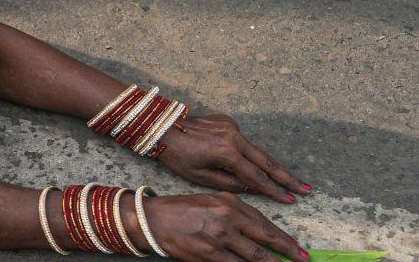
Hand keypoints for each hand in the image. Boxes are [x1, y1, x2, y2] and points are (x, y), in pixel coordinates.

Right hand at [142, 192, 308, 261]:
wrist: (154, 219)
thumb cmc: (181, 209)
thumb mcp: (211, 201)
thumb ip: (235, 212)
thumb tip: (259, 229)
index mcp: (229, 202)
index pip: (263, 221)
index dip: (282, 237)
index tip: (296, 246)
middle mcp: (227, 218)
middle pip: (266, 238)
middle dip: (288, 251)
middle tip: (304, 259)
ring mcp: (219, 237)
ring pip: (255, 256)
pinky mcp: (210, 254)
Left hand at [158, 114, 311, 203]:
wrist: (161, 127)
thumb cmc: (177, 156)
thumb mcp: (200, 177)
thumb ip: (229, 183)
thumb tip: (253, 188)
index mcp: (227, 152)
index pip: (257, 176)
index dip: (275, 190)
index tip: (292, 199)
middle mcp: (234, 136)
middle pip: (266, 161)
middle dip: (287, 177)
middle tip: (307, 189)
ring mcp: (232, 126)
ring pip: (257, 150)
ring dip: (273, 166)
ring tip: (292, 180)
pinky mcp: (228, 121)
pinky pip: (243, 142)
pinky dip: (251, 154)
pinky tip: (258, 164)